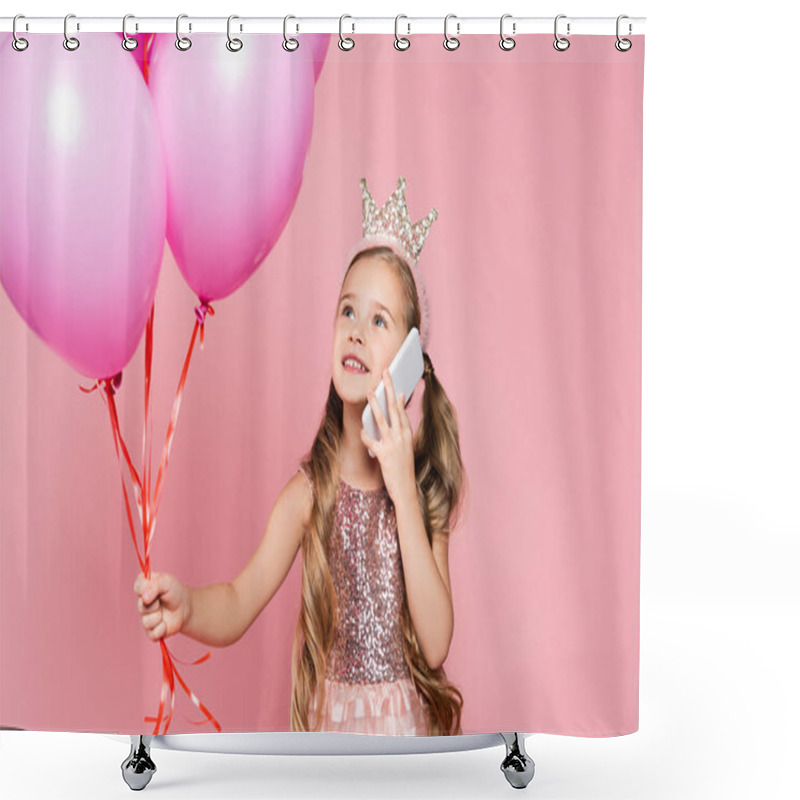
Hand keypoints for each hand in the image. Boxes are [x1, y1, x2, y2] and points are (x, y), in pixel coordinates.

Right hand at [133, 571, 188, 641]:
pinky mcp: (150, 631)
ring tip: (164, 611)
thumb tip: (144, 598)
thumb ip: (155, 585)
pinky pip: (153, 633)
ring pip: (147, 622)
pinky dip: (162, 628)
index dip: (147, 589)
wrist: (185, 607)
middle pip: (141, 607)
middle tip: (161, 601)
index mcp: (143, 587)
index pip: (138, 586)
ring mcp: (144, 618)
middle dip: (156, 604)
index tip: (156, 589)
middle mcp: (140, 603)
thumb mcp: (167, 582)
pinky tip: (165, 623)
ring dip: (159, 617)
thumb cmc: (174, 592)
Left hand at [360, 368, 415, 504]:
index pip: (402, 410)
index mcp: (407, 434)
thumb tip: (395, 419)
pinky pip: (371, 441)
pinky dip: (365, 436)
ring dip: (375, 404)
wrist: (406, 490)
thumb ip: (400, 432)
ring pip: (382, 419)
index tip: (393, 380)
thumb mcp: (406, 448)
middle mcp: (402, 437)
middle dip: (388, 389)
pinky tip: (362, 432)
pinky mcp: (384, 455)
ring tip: (369, 392)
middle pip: (394, 408)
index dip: (397, 394)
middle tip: (384, 374)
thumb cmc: (404, 469)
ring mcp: (393, 445)